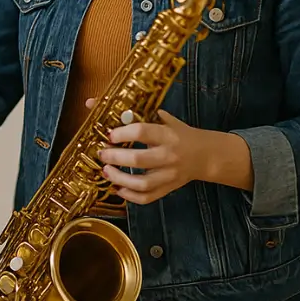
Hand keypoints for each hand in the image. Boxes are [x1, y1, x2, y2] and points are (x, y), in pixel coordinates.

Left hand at [95, 101, 212, 203]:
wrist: (205, 155)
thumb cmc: (179, 134)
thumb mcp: (164, 119)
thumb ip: (136, 113)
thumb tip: (94, 103)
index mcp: (168, 135)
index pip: (142, 132)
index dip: (122, 133)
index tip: (109, 135)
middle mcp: (169, 156)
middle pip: (138, 160)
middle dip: (115, 157)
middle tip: (102, 153)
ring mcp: (169, 175)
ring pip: (142, 183)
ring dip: (120, 179)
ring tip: (106, 171)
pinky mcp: (169, 188)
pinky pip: (148, 197)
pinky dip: (131, 196)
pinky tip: (118, 189)